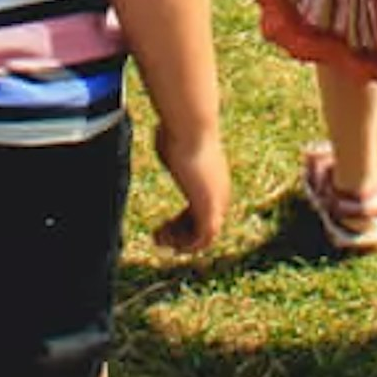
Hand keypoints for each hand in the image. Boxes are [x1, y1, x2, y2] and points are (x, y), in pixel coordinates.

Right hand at [151, 125, 230, 252]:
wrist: (191, 131)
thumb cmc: (177, 132)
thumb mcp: (171, 144)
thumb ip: (170, 150)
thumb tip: (162, 133)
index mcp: (214, 180)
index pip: (202, 213)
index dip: (181, 223)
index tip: (162, 225)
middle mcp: (220, 194)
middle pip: (203, 227)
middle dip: (179, 235)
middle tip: (156, 236)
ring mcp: (218, 203)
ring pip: (204, 238)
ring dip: (180, 243)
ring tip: (158, 239)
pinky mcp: (211, 210)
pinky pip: (202, 240)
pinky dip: (184, 245)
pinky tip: (165, 239)